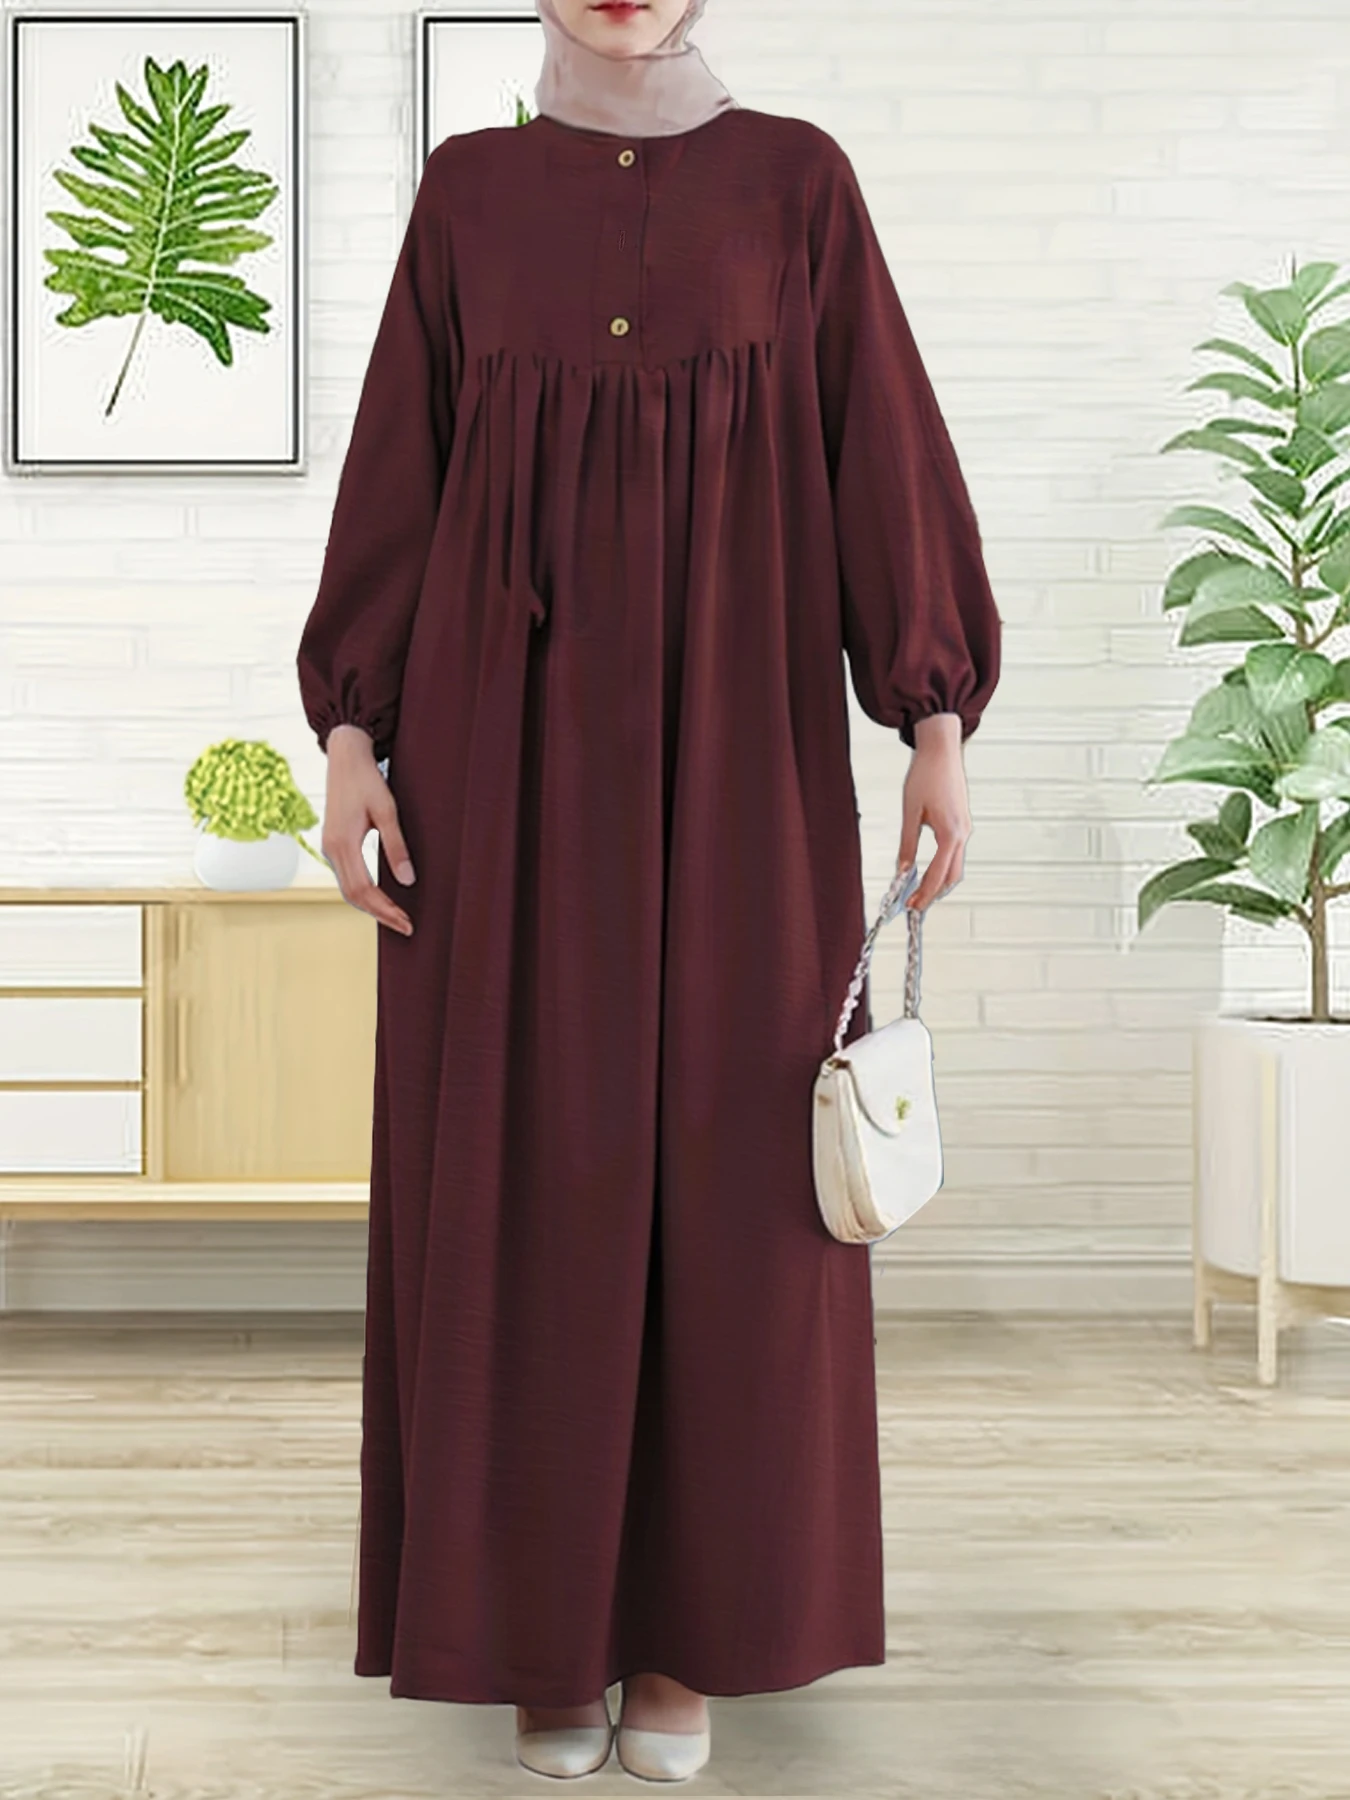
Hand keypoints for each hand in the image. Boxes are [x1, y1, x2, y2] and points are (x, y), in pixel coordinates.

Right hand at [321, 724, 415, 935]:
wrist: (345, 758)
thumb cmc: (368, 780)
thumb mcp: (387, 811)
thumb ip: (396, 846)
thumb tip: (407, 880)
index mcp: (343, 843)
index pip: (365, 890)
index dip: (386, 910)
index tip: (407, 922)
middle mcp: (331, 849)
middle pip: (354, 896)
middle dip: (380, 914)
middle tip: (406, 927)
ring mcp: (329, 848)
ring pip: (348, 889)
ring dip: (371, 907)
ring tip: (396, 918)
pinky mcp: (333, 844)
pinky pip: (347, 878)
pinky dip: (363, 893)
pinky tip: (381, 897)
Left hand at [896, 713, 971, 911]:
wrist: (942, 750)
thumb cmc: (926, 776)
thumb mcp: (910, 812)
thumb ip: (907, 844)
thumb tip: (902, 869)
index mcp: (951, 833)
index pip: (938, 874)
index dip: (924, 893)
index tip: (911, 906)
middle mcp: (963, 833)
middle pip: (953, 876)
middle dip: (935, 893)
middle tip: (915, 904)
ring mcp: (966, 828)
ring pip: (956, 865)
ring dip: (941, 881)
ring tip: (920, 891)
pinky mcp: (963, 822)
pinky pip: (956, 852)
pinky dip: (944, 866)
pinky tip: (931, 869)